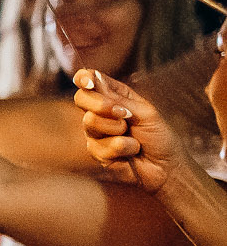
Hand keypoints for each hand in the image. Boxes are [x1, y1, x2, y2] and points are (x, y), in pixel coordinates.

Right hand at [74, 69, 186, 195]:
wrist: (165, 166)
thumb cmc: (159, 136)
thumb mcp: (145, 112)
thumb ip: (119, 99)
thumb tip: (95, 80)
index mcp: (114, 97)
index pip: (91, 81)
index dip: (84, 78)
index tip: (88, 82)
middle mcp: (101, 113)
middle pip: (81, 98)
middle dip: (101, 104)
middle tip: (123, 115)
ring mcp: (96, 133)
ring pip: (90, 122)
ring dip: (117, 129)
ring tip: (134, 138)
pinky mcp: (96, 152)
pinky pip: (101, 146)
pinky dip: (123, 148)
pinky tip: (131, 152)